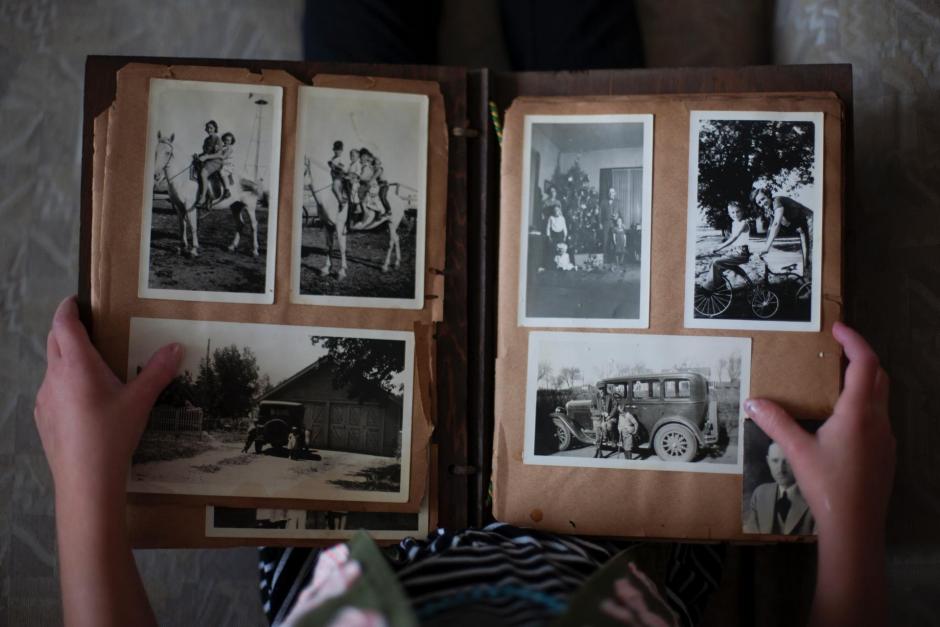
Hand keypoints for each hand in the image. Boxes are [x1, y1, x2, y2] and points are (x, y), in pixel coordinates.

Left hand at [34, 296, 181, 499]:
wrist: (85, 480)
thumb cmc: (112, 434)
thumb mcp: (140, 400)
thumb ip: (158, 371)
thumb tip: (176, 347)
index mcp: (76, 365)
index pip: (63, 324)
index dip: (67, 308)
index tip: (76, 300)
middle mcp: (54, 376)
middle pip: (53, 341)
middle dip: (67, 329)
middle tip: (89, 328)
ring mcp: (44, 398)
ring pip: (52, 368)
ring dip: (66, 359)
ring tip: (92, 368)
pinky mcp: (42, 418)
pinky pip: (52, 391)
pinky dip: (64, 384)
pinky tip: (84, 403)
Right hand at [745, 323, 893, 625]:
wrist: (855, 527)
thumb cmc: (828, 486)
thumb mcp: (796, 451)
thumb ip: (775, 423)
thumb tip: (752, 402)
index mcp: (858, 413)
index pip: (864, 364)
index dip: (854, 341)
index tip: (838, 329)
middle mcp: (878, 420)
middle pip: (879, 376)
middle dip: (860, 358)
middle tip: (835, 352)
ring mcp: (885, 438)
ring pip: (881, 397)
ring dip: (863, 382)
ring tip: (834, 382)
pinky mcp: (885, 454)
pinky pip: (878, 417)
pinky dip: (863, 405)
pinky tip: (839, 421)